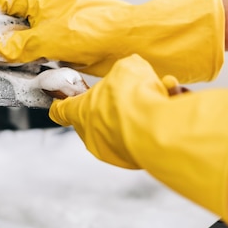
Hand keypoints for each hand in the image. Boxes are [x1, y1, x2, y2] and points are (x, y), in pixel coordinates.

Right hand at [0, 0, 224, 82]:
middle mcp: (31, 17)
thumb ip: (10, 47)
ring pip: (4, 50)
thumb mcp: (46, 36)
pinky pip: (22, 67)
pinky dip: (12, 76)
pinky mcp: (49, 58)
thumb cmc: (97, 27)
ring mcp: (40, 39)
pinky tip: (4, 82)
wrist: (130, 44)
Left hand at [49, 54, 227, 226]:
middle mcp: (91, 135)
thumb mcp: (128, 68)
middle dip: (115, 104)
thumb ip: (124, 72)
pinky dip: (154, 123)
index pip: (61, 110)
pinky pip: (142, 136)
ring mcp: (111, 150)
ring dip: (139, 111)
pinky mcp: (133, 160)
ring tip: (159, 94)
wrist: (155, 127)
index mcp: (80, 111)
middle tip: (131, 91)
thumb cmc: (132, 95)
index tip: (59, 102)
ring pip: (124, 126)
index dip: (62, 104)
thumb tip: (132, 74)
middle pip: (98, 117)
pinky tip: (168, 106)